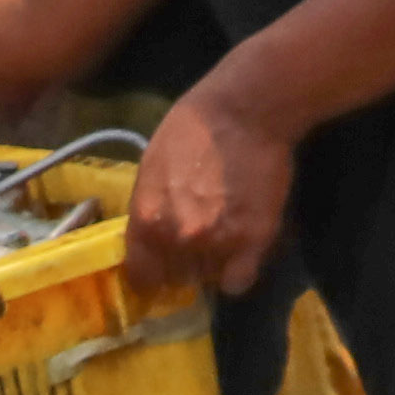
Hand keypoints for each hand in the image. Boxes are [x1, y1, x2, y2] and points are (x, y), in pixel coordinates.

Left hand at [124, 86, 295, 299]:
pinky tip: (242, 253)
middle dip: (186, 263)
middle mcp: (177, 239)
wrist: (242, 112)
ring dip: (214, 264)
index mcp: (146, 221)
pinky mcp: (252, 242)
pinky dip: (239, 273)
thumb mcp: (150, 169)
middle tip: (200, 240)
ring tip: (224, 234)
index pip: (141, 276)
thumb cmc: (191, 130)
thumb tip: (150, 239)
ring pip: (209, 278)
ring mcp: (216, 244)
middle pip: (178, 278)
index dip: (152, 274)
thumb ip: (148, 210)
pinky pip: (239, 282)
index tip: (162, 268)